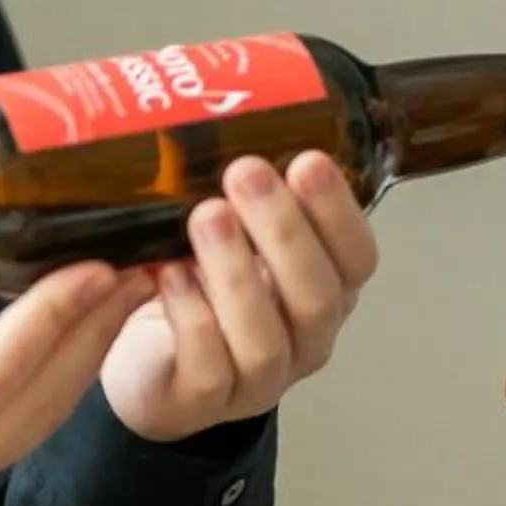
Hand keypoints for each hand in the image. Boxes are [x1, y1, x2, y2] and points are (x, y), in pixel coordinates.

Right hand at [0, 165, 156, 505]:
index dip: (56, 313)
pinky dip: (58, 376)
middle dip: (92, 329)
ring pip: (42, 419)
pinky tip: (85, 327)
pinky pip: (25, 428)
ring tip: (128, 286)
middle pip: (38, 399)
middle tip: (140, 262)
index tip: (100, 261)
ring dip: (87, 353)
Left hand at [100, 152, 378, 441]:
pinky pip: (207, 367)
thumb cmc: (198, 287)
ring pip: (265, 338)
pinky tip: (168, 274)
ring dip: (236, 272)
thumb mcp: (236, 234)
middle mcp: (305, 340)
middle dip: (284, 230)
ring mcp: (258, 379)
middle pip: (317, 296)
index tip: (308, 160)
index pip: (356, 259)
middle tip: (246, 173)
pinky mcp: (202, 402)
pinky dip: (190, 315)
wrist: (148, 362)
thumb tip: (233, 103)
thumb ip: (248, 194)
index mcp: (325, 291)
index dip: (338, 213)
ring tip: (205, 216)